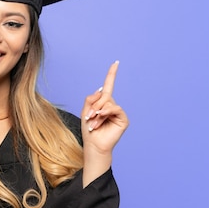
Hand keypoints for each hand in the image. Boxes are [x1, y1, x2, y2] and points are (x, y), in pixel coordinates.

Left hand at [81, 61, 128, 186]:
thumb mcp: (85, 111)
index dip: (112, 74)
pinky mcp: (123, 119)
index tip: (116, 63)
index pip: (108, 85)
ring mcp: (118, 112)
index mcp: (103, 103)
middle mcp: (112, 106)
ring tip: (93, 122)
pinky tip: (100, 121)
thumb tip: (102, 90)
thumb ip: (91, 98)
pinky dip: (105, 113)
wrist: (94, 145)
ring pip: (108, 102)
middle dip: (94, 105)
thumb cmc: (89, 130)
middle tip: (89, 117)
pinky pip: (115, 108)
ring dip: (98, 112)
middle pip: (104, 95)